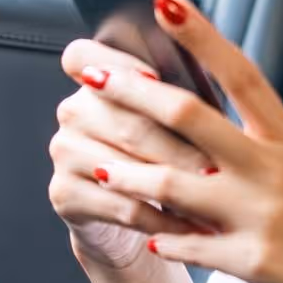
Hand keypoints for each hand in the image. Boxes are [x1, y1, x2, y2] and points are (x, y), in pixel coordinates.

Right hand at [46, 37, 213, 269]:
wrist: (134, 213)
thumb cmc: (163, 155)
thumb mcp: (171, 121)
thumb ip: (177, 96)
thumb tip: (211, 83)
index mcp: (94, 81)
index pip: (82, 56)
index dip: (117, 64)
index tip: (155, 75)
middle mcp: (72, 111)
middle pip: (125, 120)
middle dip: (177, 145)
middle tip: (218, 165)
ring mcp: (63, 151)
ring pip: (125, 165)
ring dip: (174, 186)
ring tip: (213, 198)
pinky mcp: (64, 193)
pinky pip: (122, 205)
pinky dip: (163, 219)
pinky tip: (192, 226)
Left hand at [83, 0, 282, 282]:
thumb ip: (264, 145)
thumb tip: (210, 119)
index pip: (240, 72)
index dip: (200, 35)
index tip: (163, 2)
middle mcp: (275, 168)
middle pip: (190, 116)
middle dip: (131, 91)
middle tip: (89, 72)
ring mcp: (264, 216)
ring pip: (174, 184)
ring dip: (127, 176)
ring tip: (96, 169)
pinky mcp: (257, 263)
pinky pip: (191, 247)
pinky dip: (165, 241)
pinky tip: (147, 238)